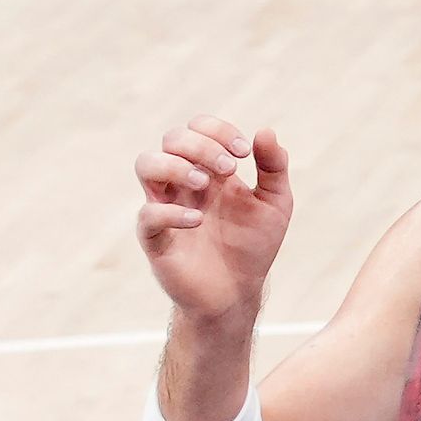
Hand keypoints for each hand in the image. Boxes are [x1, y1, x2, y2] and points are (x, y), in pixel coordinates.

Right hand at [134, 116, 291, 322]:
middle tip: (229, 169)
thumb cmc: (252, 245)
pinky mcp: (156, 239)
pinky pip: (147, 215)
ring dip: (175, 165)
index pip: (197, 128)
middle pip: (171, 139)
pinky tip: (198, 221)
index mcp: (209, 169)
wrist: (238, 293)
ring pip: (145, 164)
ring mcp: (166, 208)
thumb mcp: (275, 203)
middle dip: (201, 145)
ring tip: (205, 185)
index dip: (217, 130)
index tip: (244, 153)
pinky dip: (170, 212)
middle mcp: (183, 183)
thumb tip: (265, 131)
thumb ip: (274, 168)